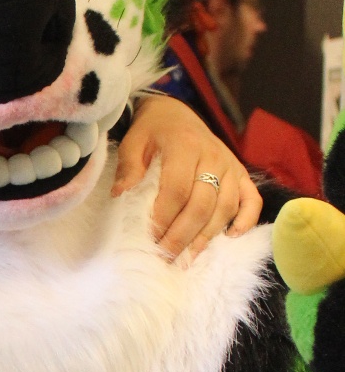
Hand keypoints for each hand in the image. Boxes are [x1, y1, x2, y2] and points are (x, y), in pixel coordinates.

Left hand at [112, 94, 260, 259]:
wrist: (176, 114)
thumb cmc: (152, 131)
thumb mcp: (133, 142)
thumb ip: (129, 167)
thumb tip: (120, 194)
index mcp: (185, 146)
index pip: (177, 190)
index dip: (164, 218)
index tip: (150, 239)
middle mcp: (213, 156)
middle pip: (202, 204)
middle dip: (182, 236)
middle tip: (165, 256)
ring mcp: (230, 166)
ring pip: (225, 207)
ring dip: (206, 236)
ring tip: (187, 257)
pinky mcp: (241, 173)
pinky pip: (251, 200)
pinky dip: (246, 220)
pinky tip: (230, 237)